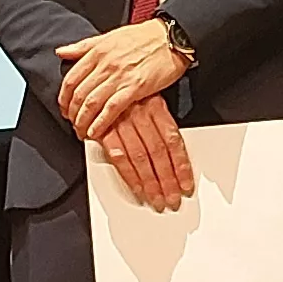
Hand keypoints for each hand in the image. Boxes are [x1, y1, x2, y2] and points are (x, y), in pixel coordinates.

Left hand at [53, 17, 189, 141]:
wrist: (171, 38)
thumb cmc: (144, 37)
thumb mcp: (109, 36)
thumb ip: (83, 46)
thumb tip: (61, 51)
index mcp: (97, 52)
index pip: (71, 79)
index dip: (64, 98)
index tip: (65, 108)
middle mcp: (105, 64)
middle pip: (79, 94)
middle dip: (72, 114)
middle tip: (73, 123)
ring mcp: (120, 76)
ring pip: (91, 103)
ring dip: (83, 121)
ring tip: (82, 131)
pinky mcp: (135, 88)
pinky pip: (111, 109)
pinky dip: (101, 123)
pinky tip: (96, 132)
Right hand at [90, 99, 194, 216]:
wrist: (97, 81)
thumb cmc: (125, 94)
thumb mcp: (149, 99)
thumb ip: (160, 126)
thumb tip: (176, 157)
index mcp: (155, 106)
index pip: (173, 141)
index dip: (181, 165)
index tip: (186, 184)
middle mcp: (140, 114)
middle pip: (159, 153)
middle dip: (167, 180)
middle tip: (172, 198)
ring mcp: (121, 122)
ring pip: (140, 158)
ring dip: (150, 182)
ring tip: (157, 200)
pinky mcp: (104, 130)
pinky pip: (119, 157)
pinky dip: (129, 175)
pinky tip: (137, 188)